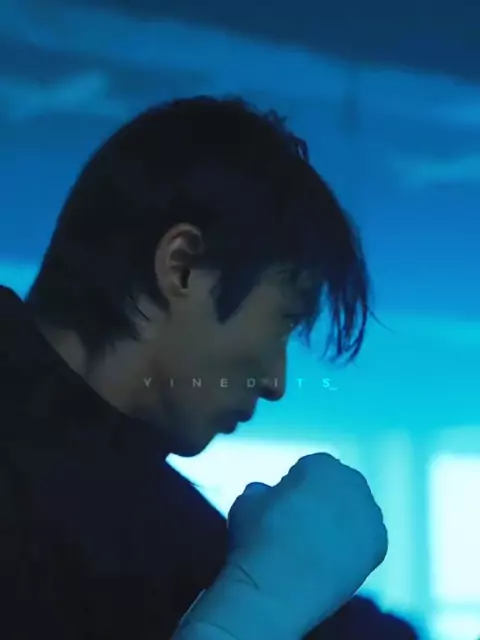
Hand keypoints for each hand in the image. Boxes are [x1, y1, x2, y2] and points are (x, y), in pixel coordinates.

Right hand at [175, 453, 387, 639]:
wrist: (276, 587)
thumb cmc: (256, 539)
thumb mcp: (246, 501)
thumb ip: (261, 490)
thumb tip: (264, 493)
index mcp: (321, 463)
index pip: (311, 470)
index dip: (294, 490)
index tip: (282, 510)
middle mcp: (352, 481)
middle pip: (338, 487)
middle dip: (323, 502)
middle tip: (300, 529)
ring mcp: (370, 512)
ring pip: (354, 512)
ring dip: (339, 524)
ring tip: (313, 549)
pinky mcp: (379, 543)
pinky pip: (365, 539)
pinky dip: (351, 548)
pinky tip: (329, 563)